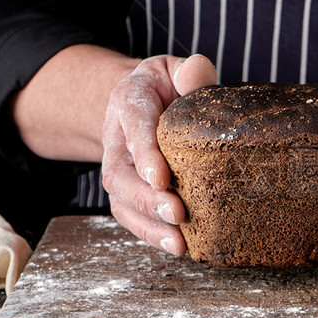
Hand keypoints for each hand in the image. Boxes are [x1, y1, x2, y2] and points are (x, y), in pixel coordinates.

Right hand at [101, 54, 216, 254]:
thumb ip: (190, 71)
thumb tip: (200, 70)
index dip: (145, 154)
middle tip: (178, 214)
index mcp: (129, 102)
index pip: (134, 127)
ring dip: (149, 224)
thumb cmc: (168, 87)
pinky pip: (131, 217)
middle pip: (120, 174)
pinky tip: (178, 247)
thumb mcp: (176, 70)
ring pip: (121, 201)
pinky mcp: (127, 192)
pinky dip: (151, 235)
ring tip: (179, 242)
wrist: (145, 104)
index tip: (161, 178)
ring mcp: (118, 168)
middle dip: (146, 198)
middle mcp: (116, 138)